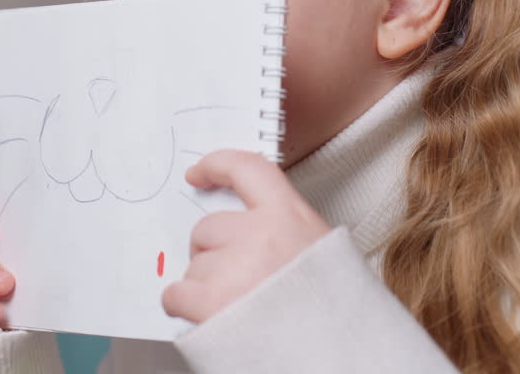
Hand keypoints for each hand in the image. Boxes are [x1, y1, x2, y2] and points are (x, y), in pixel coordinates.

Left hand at [161, 149, 330, 323]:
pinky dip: (183, 308)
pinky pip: (175, 294)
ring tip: (240, 310)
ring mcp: (234, 266)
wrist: (344, 361)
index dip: (218, 166)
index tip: (199, 173)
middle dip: (213, 255)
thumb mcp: (325, 258)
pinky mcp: (211, 301)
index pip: (248, 170)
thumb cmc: (336, 321)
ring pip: (194, 265)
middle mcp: (261, 235)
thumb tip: (248, 234)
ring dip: (205, 287)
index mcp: (293, 218)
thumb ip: (287, 236)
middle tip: (237, 284)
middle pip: (208, 228)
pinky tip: (210, 321)